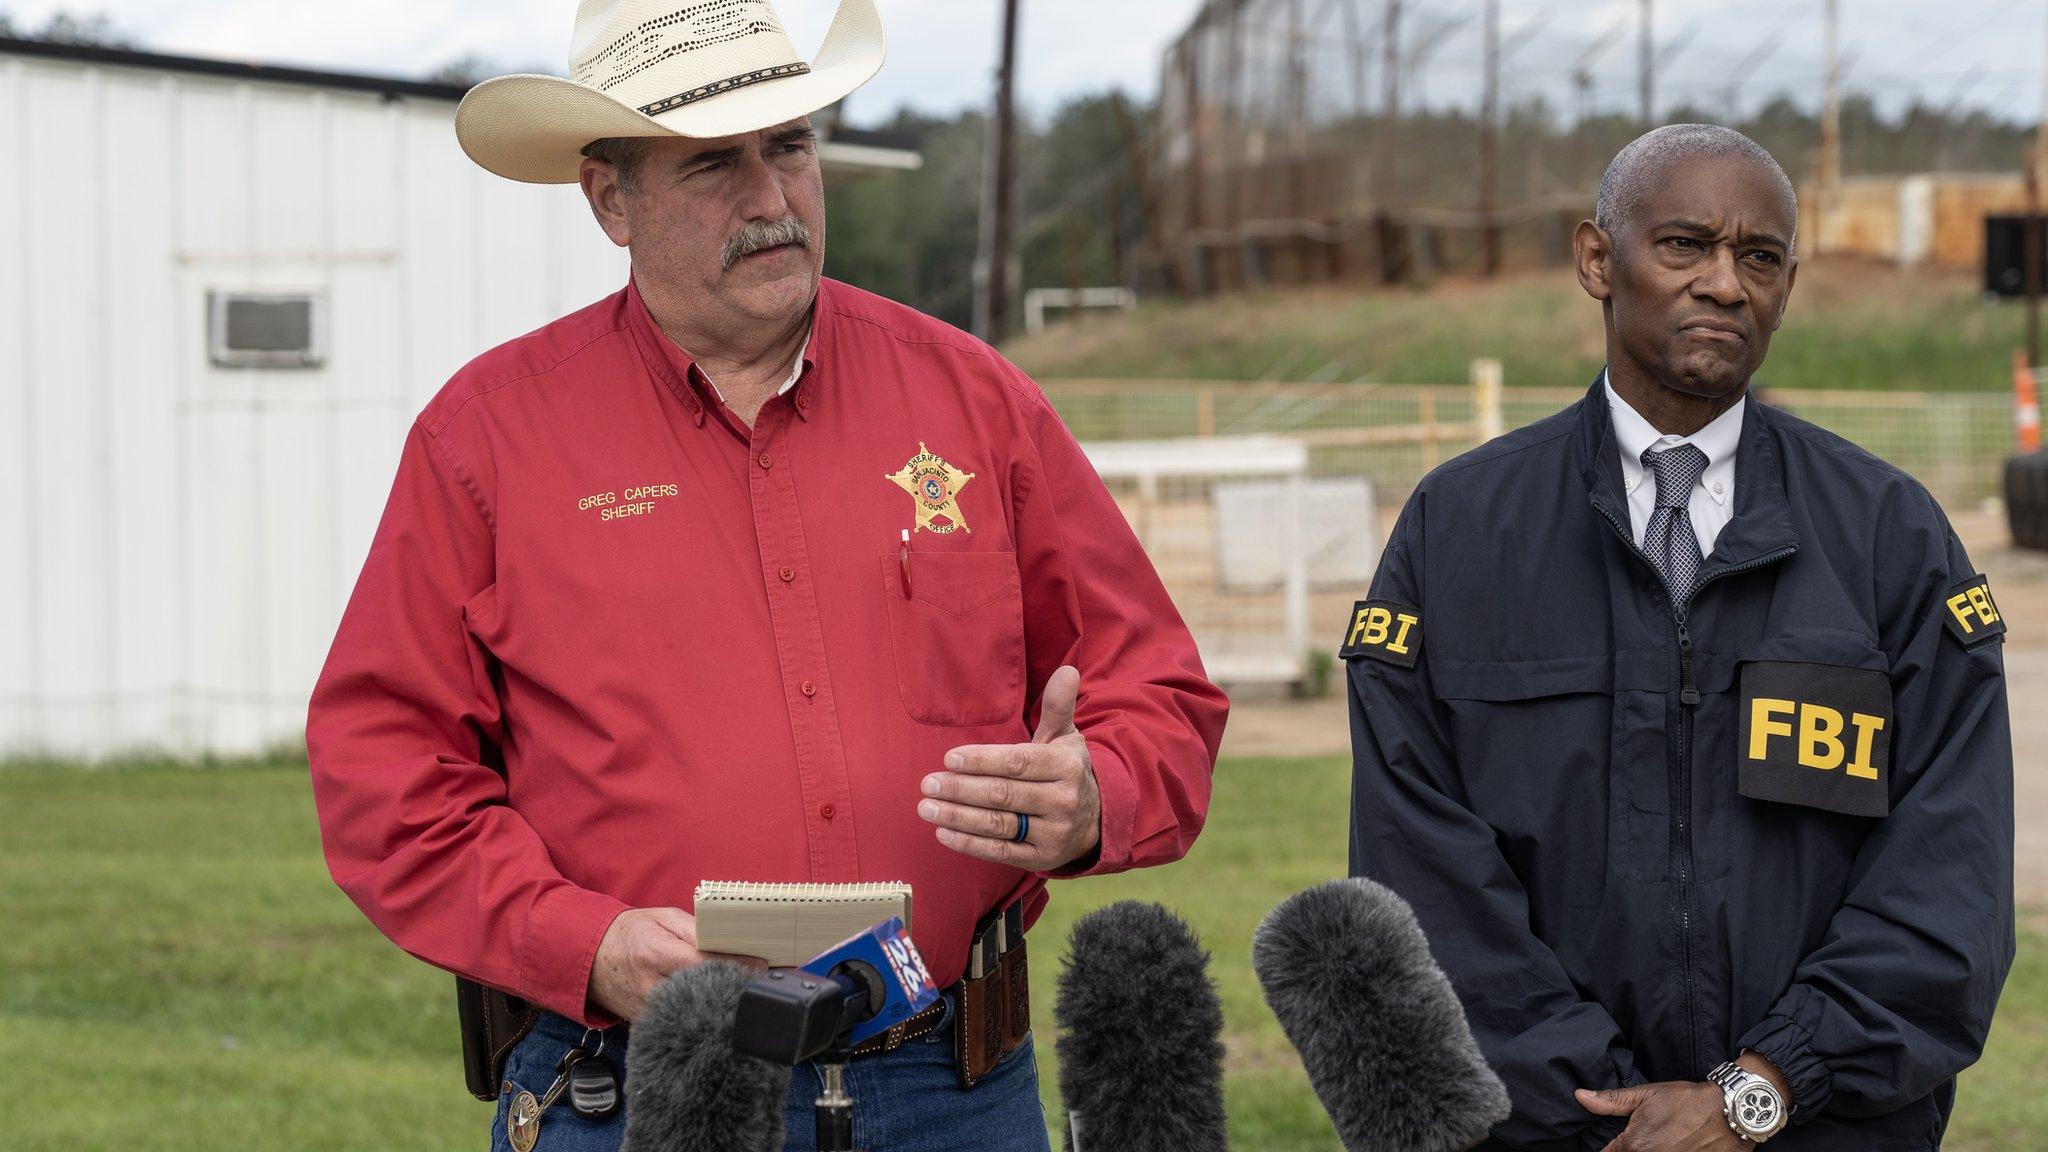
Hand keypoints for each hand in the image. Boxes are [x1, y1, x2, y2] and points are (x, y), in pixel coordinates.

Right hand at [586, 907, 761, 1020]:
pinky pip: (681, 1023)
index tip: (762, 965)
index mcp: (654, 954)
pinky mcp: (647, 1026)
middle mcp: (650, 986)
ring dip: (722, 1004)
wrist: (591, 958)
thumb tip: (730, 940)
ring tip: (745, 994)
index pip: (703, 964)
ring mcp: (647, 1011)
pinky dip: (703, 1015)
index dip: (736, 966)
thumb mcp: (663, 918)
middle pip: (702, 993)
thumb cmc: (631, 933)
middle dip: (734, 987)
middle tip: (760, 981)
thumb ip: (696, 929)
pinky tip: (720, 1007)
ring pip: (694, 1014)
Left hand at [918, 665, 1100, 871]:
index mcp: (1066, 766)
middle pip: (1004, 794)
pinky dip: (969, 843)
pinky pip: (1000, 852)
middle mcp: (1063, 801)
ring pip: (998, 824)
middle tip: (928, 783)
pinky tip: (943, 832)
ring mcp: (1053, 833)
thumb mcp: (1067, 737)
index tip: (950, 758)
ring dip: (958, 817)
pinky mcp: (1043, 858)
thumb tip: (1067, 671)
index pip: (1018, 762)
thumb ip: (1057, 706)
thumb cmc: (1067, 770)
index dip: (982, 760)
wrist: (1097, 818)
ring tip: (927, 807)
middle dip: (961, 789)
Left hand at [1575, 1080, 1747, 1150]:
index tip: (1609, 1146)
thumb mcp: (1646, 1095)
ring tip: (1657, 1142)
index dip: (1606, 1150)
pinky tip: (1673, 1147)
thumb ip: (1611, 1101)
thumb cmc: (1686, 1101)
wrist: (1729, 1111)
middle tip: (1639, 1141)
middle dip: (1627, 1151)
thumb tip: (1580, 1096)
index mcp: (1634, 1146)